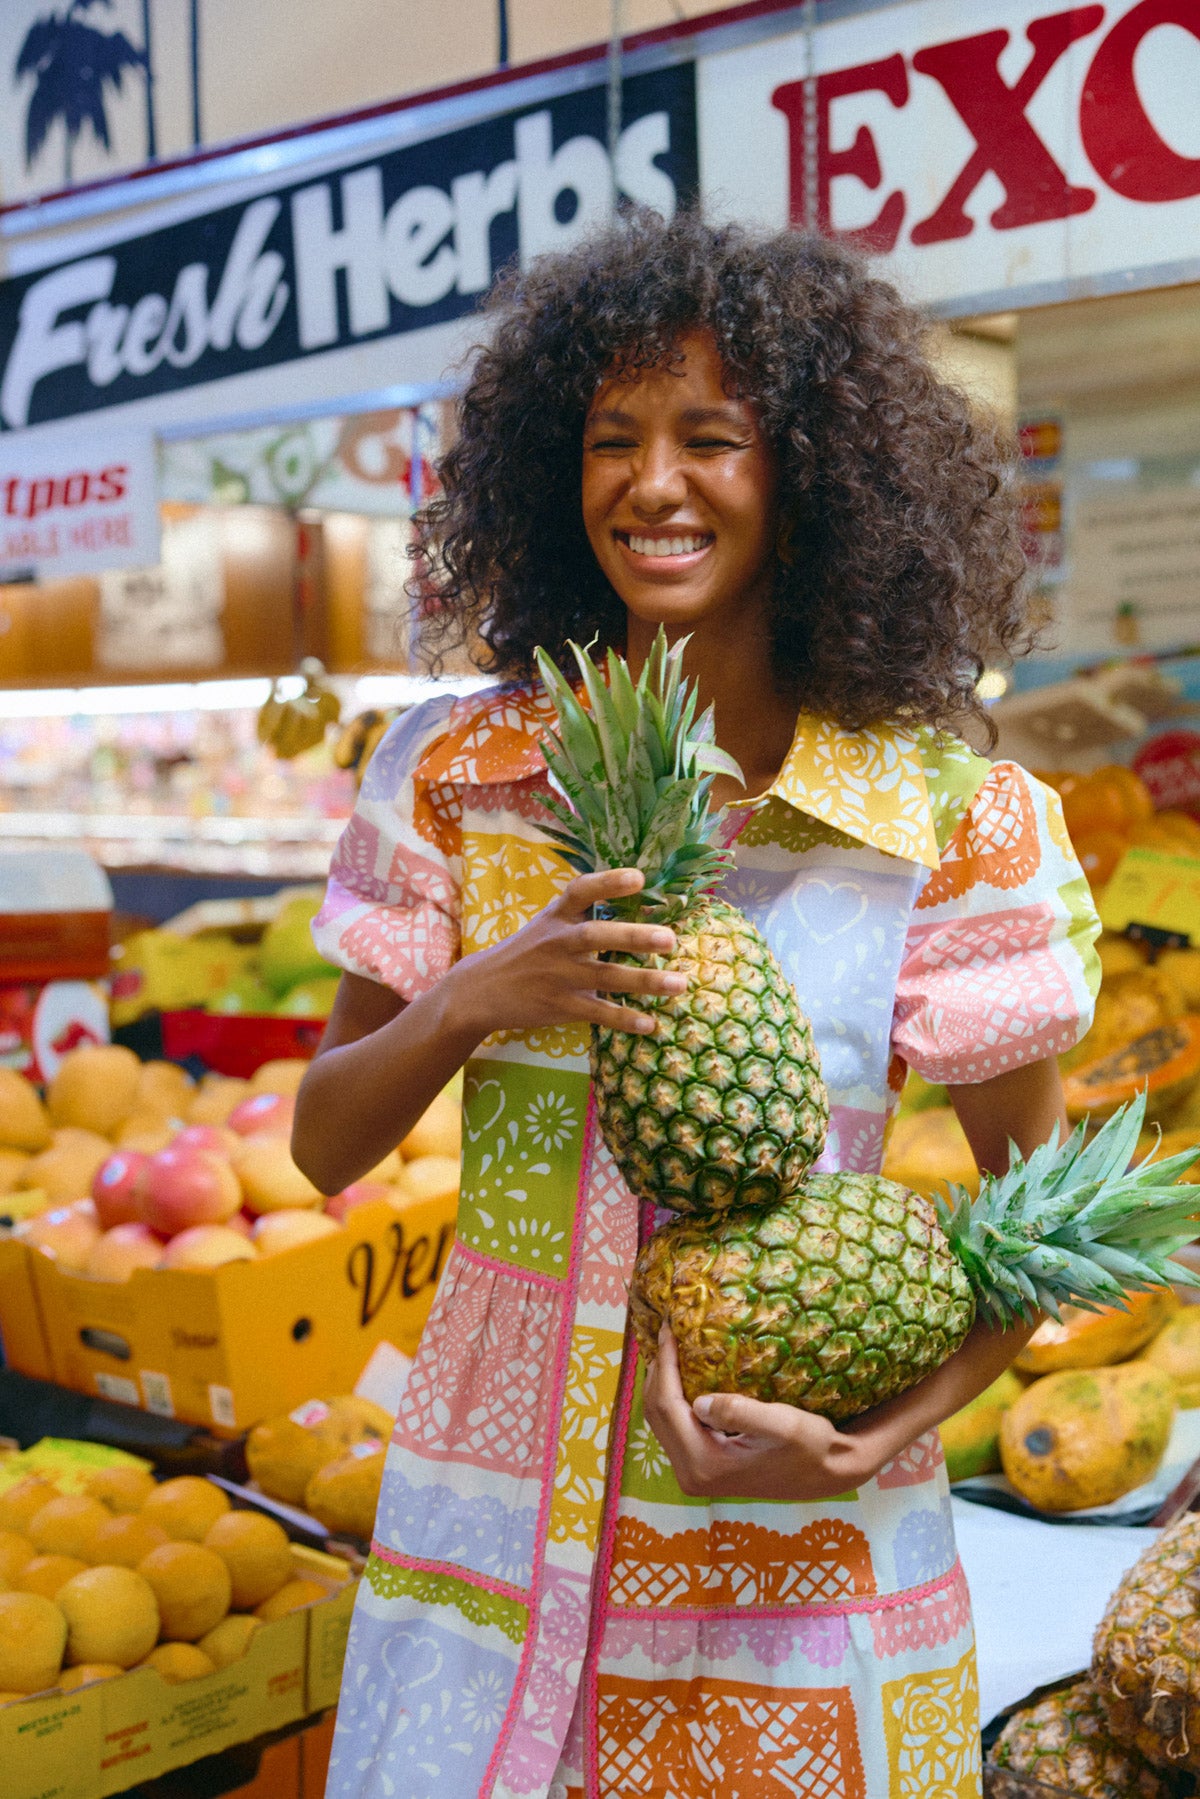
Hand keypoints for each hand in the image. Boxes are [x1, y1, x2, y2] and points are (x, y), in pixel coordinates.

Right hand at [445, 867, 684, 1042]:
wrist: (481, 990)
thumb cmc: (525, 952)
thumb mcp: (547, 924)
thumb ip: (583, 915)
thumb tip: (638, 902)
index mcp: (556, 916)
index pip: (581, 891)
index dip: (609, 882)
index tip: (640, 877)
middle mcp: (557, 942)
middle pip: (596, 936)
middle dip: (633, 937)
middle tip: (670, 939)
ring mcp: (557, 976)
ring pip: (604, 978)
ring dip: (643, 981)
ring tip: (678, 984)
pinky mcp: (558, 1006)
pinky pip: (596, 1013)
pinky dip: (623, 1019)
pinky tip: (649, 1024)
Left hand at [642, 1328, 879, 1501]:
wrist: (827, 1472)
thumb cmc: (810, 1446)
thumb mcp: (782, 1425)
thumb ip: (741, 1413)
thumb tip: (698, 1401)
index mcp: (705, 1464)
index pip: (668, 1407)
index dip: (665, 1365)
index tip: (668, 1329)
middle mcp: (691, 1474)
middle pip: (657, 1414)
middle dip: (658, 1371)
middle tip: (666, 1332)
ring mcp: (694, 1473)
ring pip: (661, 1420)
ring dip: (662, 1383)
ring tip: (669, 1347)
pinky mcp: (701, 1467)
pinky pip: (674, 1426)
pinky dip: (673, 1397)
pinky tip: (682, 1374)